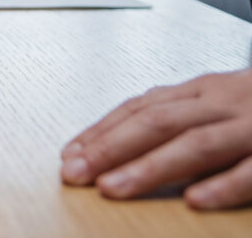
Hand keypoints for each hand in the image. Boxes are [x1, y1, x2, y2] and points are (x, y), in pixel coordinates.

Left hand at [61, 69, 251, 209]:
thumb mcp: (216, 101)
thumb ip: (173, 116)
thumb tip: (109, 143)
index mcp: (201, 91)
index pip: (141, 108)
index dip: (102, 131)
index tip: (68, 156)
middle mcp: (223, 102)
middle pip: (158, 122)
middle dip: (111, 148)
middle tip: (75, 174)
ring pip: (197, 143)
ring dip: (151, 167)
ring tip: (113, 188)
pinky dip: (223, 184)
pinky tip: (194, 200)